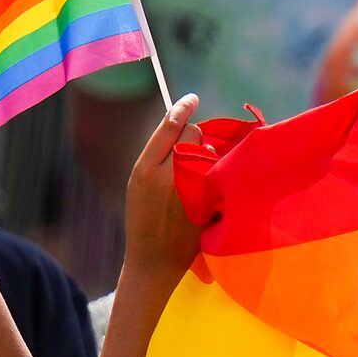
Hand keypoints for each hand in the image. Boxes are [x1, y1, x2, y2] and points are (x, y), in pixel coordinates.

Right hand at [123, 95, 204, 279]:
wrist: (154, 258)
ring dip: (206, 157)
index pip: (168, 127)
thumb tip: (181, 125)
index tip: (192, 98)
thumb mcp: (139, 184)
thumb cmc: (145, 218)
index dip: (182, 109)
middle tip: (188, 157)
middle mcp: (168, 175)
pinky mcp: (208, 200)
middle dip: (194, 138)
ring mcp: (191, 187)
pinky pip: (218, 170)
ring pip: (208, 151)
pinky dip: (216, 173)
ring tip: (193, 181)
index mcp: (144, 169)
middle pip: (193, 134)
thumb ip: (157, 156)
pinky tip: (206, 188)